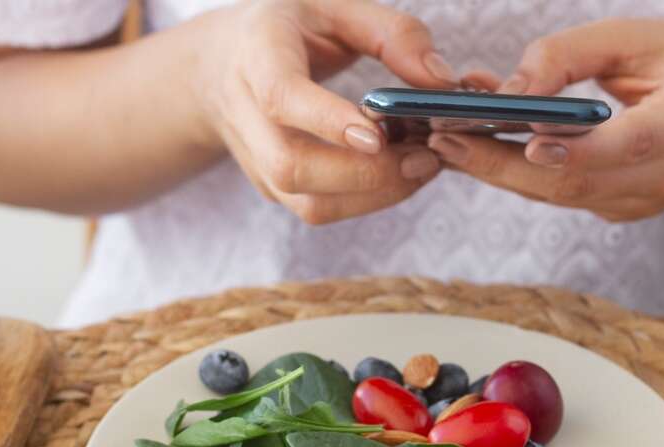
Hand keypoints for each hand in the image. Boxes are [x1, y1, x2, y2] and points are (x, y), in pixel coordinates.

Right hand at [195, 0, 457, 223]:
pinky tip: (400, 174)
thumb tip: (441, 80)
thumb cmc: (290, 28)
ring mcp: (255, 158)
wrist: (222, 63)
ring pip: (308, 202)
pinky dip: (367, 200)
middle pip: (291, 166)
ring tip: (422, 166)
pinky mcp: (271, 185)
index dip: (326, 120)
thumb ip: (393, 34)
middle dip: (365, 173)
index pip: (280, 96)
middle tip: (425, 156)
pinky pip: (318, 209)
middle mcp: (245, 113)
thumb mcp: (336, 6)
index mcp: (256, 54)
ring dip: (373, 195)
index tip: (377, 135)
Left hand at [428, 19, 663, 221]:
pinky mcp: (621, 210)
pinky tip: (480, 148)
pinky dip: (519, 174)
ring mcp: (644, 201)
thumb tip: (507, 90)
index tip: (530, 141)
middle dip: (504, 162)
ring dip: (499, 170)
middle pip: (577, 182)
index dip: (581, 148)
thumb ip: (568, 54)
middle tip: (447, 136)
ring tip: (448, 139)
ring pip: (559, 196)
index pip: (631, 142)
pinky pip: (561, 197)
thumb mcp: (633, 36)